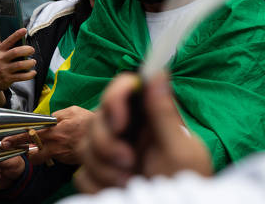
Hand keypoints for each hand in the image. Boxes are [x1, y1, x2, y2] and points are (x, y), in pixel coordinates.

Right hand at [0, 28, 35, 91]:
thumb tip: (20, 37)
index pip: (8, 41)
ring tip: (33, 62)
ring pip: (20, 65)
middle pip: (16, 52)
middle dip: (27, 49)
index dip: (16, 35)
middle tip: (32, 50)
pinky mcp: (8, 79)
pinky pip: (22, 76)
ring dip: (30, 63)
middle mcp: (0, 59)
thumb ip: (6, 46)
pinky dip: (30, 74)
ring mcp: (4, 70)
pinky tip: (33, 72)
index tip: (24, 30)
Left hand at [1, 106, 94, 164]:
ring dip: (37, 153)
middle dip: (23, 151)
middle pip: (32, 152)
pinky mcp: (66, 160)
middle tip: (14, 148)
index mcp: (55, 129)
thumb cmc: (88, 121)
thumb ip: (56, 115)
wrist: (104, 134)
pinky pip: (53, 158)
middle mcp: (56, 143)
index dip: (17, 139)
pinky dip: (51, 154)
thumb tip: (46, 118)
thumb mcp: (71, 111)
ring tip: (38, 147)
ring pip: (42, 157)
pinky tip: (57, 148)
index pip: (30, 134)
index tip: (6, 141)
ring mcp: (60, 153)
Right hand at [75, 72, 211, 193]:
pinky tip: (119, 192)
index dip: (116, 96)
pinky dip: (97, 185)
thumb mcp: (179, 151)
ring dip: (103, 168)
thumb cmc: (182, 187)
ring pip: (85, 145)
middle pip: (99, 118)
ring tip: (128, 182)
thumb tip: (158, 72)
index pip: (126, 88)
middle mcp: (130, 132)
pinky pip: (81, 173)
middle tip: (129, 162)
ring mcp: (113, 154)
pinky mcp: (101, 176)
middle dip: (107, 143)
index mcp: (151, 118)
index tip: (120, 121)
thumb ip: (164, 113)